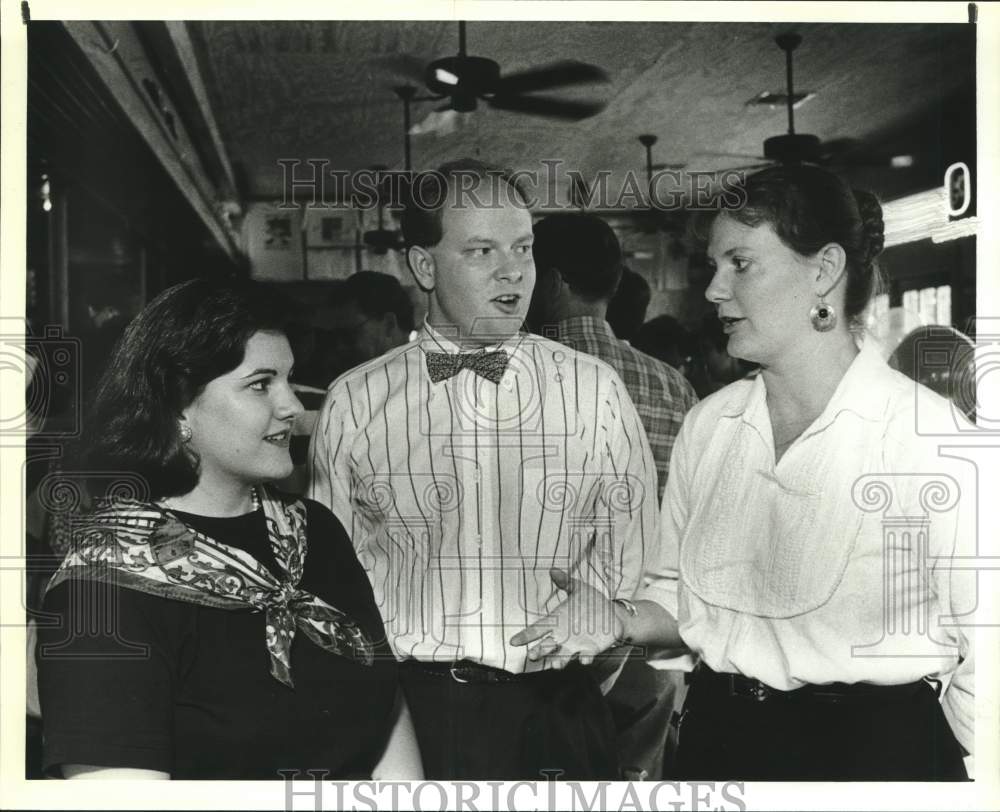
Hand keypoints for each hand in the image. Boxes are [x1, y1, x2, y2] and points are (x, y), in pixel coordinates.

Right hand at [509, 567, 623, 667]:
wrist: (614, 615)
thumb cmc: (592, 603)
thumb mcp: (579, 589)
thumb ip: (566, 582)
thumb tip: (553, 569)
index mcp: (557, 622)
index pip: (538, 629)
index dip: (526, 635)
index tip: (513, 641)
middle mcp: (563, 637)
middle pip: (547, 646)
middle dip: (540, 651)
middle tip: (532, 655)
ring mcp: (576, 645)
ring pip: (564, 655)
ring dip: (560, 660)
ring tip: (556, 664)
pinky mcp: (591, 649)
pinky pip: (586, 655)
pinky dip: (584, 658)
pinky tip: (584, 659)